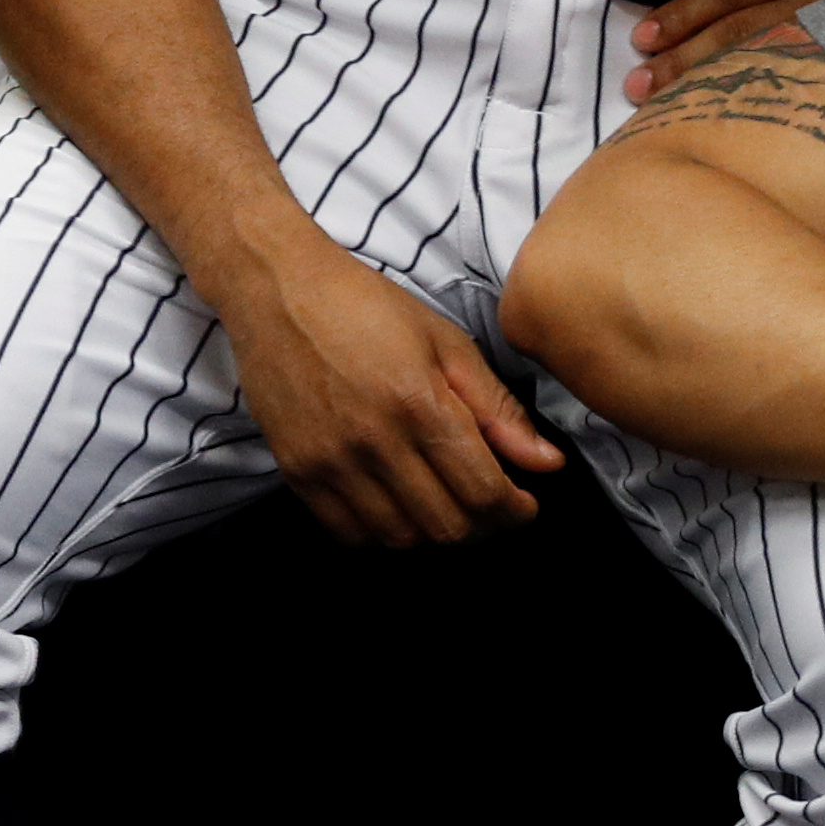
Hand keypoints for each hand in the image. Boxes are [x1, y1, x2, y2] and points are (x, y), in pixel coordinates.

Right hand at [203, 234, 562, 544]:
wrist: (275, 287)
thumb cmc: (365, 305)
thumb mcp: (446, 342)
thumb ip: (498, 409)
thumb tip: (549, 464)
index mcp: (420, 403)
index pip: (484, 492)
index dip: (516, 511)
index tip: (524, 504)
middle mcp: (373, 440)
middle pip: (447, 526)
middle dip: (482, 524)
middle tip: (488, 504)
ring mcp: (329, 459)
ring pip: (399, 538)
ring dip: (431, 530)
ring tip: (441, 502)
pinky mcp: (295, 468)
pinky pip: (347, 531)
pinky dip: (380, 531)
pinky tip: (394, 503)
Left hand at [626, 0, 824, 97]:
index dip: (688, 14)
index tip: (645, 39)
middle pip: (740, 30)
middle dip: (685, 59)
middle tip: (639, 84)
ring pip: (763, 62)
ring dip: (708, 83)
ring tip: (662, 108)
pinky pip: (802, 91)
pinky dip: (758, 104)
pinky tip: (727, 127)